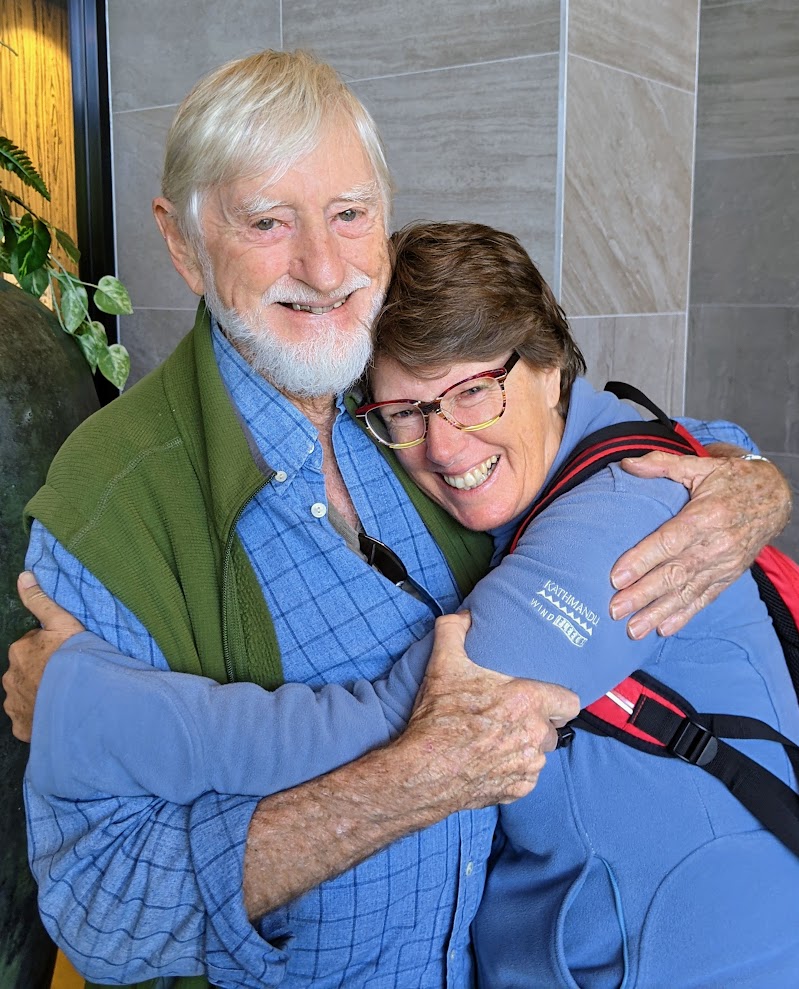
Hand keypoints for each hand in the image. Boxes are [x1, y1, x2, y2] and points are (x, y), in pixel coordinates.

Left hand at [3, 572, 84, 741]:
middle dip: (41, 672)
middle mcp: (10, 677)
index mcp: (19, 650)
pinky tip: (56, 712)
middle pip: (26, 671)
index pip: (32, 646)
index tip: (66, 653)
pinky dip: (38, 716)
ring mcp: (14, 704)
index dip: (50, 648)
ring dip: (39, 694)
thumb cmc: (74, 659)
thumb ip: (40, 601)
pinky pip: (27, 720)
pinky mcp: (21, 727)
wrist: (81, 700)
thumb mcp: (62, 623)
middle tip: (66, 674)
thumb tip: (23, 576)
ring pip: (25, 695)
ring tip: (63, 694)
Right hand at [398, 612, 579, 808]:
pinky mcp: (518, 790)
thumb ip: (454, 630)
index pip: (570, 702)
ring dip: (524, 747)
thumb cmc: (438, 718)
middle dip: (536, 723)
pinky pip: (526, 777)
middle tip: (511, 717)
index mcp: (527, 701)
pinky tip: (491, 761)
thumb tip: (463, 615)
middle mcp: (535, 735)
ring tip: (498, 739)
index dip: (558, 700)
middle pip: (551, 728)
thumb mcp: (443, 665)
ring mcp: (528, 766)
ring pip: (539, 753)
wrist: (423, 771)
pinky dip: (513, 771)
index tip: (543, 698)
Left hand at [610, 451, 791, 638]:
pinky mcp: (728, 575)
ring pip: (687, 592)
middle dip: (643, 594)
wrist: (774, 496)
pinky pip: (704, 599)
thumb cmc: (731, 479)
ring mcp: (724, 564)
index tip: (617, 577)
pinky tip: (663, 628)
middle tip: (615, 609)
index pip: (669, 542)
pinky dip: (684, 615)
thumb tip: (626, 463)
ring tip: (633, 629)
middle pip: (675, 573)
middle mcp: (717, 544)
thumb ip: (661, 464)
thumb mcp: (699, 464)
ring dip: (658, 612)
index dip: (642, 560)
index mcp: (706, 515)